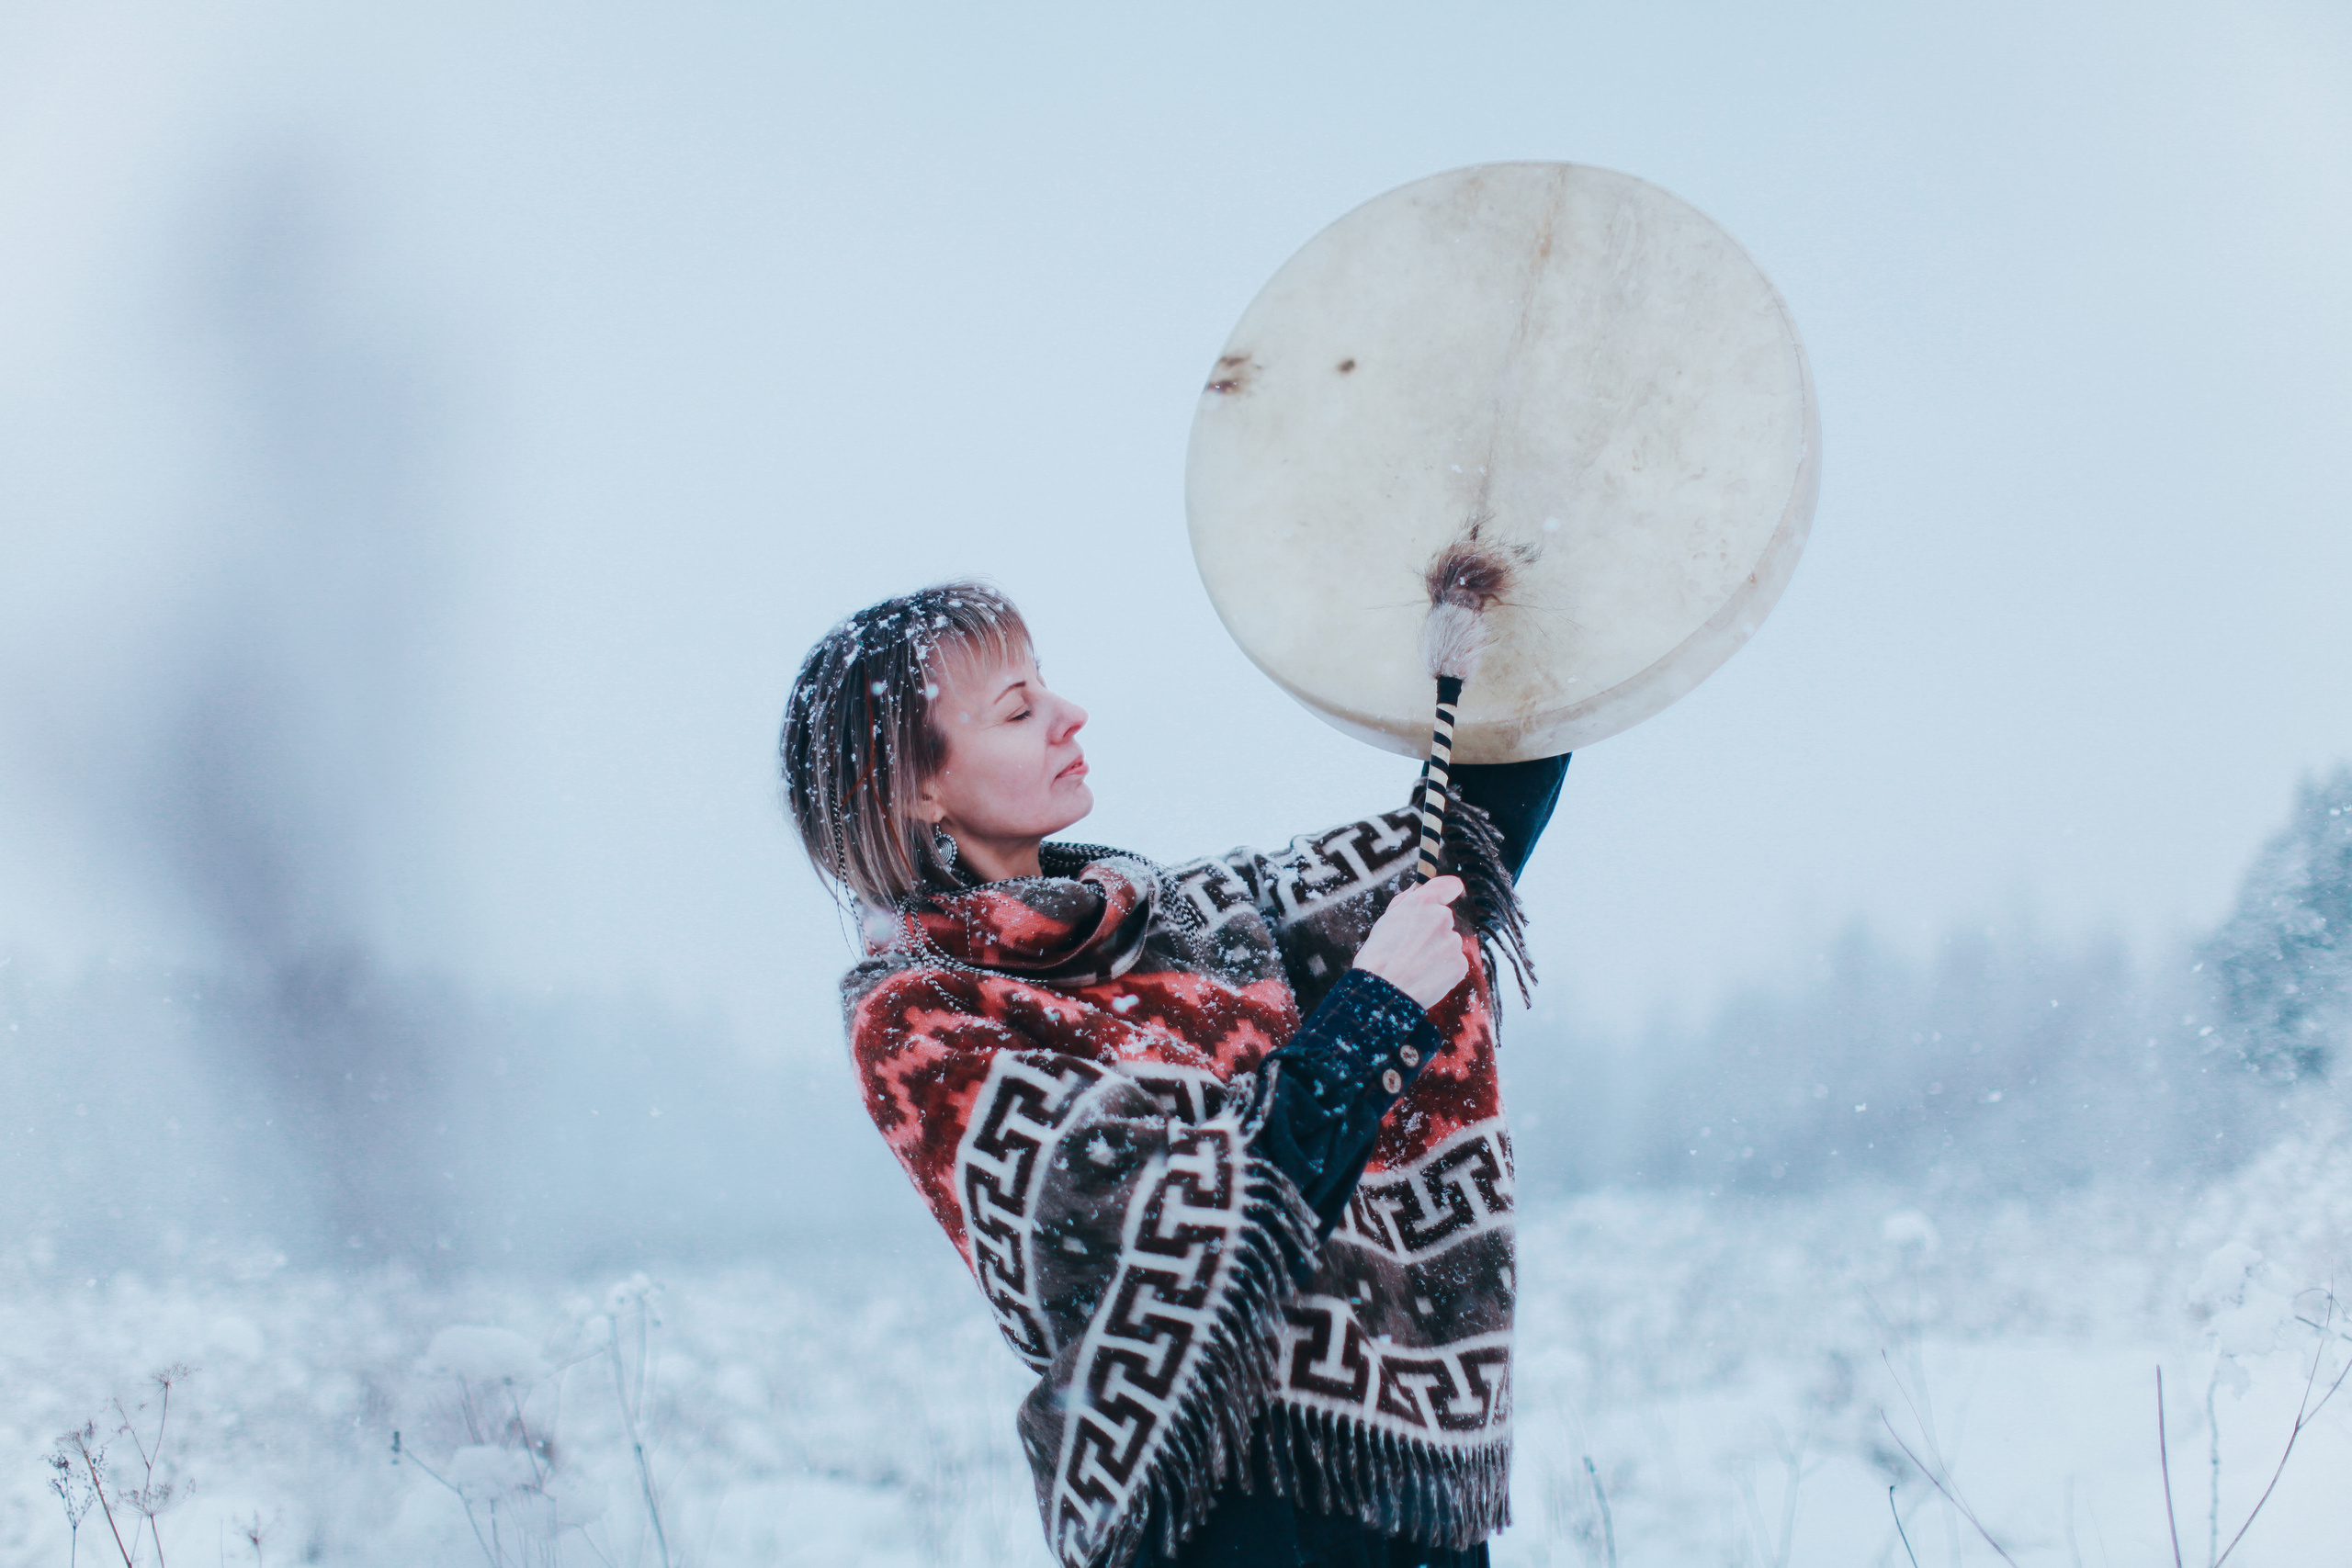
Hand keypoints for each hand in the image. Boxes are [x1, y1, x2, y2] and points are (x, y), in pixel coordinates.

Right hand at [1351, 875, 1468, 1009]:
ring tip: (1414, 966)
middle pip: (1444, 920)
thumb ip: (1407, 901)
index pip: (1450, 885)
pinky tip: (1424, 977)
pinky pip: (1453, 963)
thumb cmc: (1378, 956)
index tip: (1443, 897)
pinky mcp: (1459, 964)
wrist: (1384, 991)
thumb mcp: (1386, 920)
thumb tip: (1418, 889)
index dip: (1447, 891)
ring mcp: (1452, 942)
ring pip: (1448, 943)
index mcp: (1422, 903)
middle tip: (1411, 948)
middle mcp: (1441, 918)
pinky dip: (1442, 970)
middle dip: (1432, 931)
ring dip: (1436, 952)